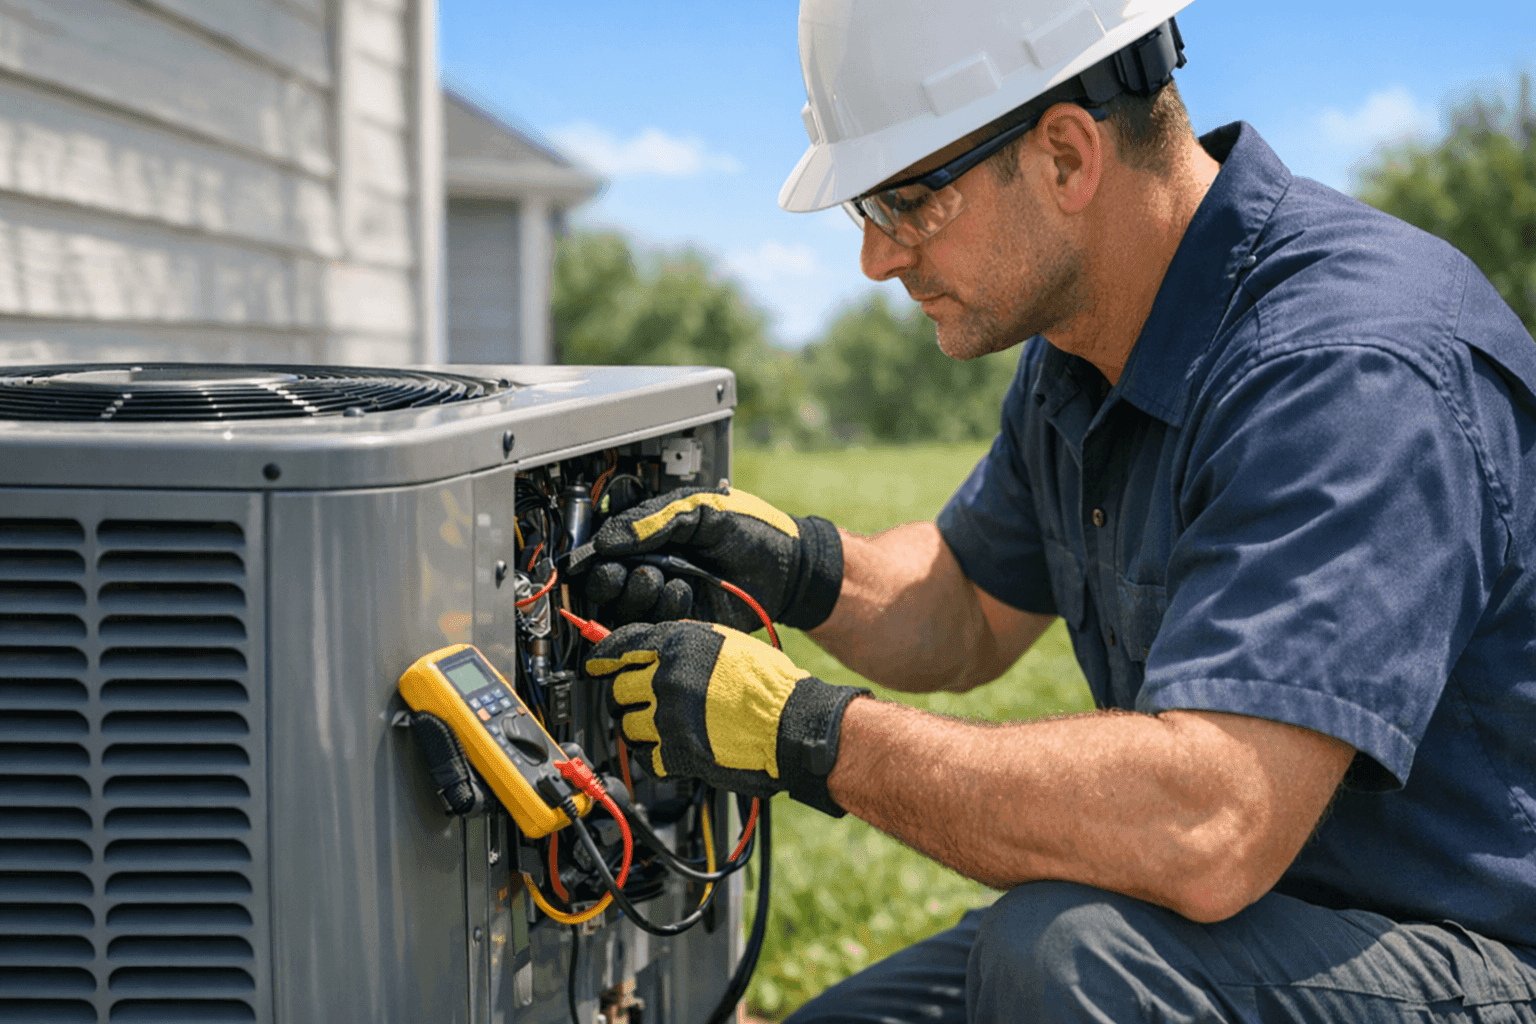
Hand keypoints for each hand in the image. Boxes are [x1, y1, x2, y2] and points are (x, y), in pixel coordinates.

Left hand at [585, 620, 869, 815]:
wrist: (792, 722)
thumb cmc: (769, 683)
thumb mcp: (725, 644)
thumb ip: (685, 645)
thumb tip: (651, 650)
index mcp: (678, 646)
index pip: (621, 646)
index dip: (603, 657)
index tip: (595, 666)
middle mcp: (667, 678)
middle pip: (619, 688)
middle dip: (626, 696)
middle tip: (641, 702)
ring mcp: (668, 718)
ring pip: (627, 725)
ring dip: (640, 728)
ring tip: (663, 727)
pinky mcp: (676, 754)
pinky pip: (645, 757)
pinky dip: (653, 756)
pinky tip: (670, 750)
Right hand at [586, 487, 841, 631]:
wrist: (790, 564)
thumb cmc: (749, 528)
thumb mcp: (700, 508)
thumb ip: (655, 518)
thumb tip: (608, 539)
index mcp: (650, 540)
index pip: (605, 553)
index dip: (593, 559)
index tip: (592, 561)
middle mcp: (652, 570)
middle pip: (607, 588)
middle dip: (612, 582)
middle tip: (631, 573)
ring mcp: (667, 600)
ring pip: (628, 611)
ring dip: (639, 596)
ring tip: (664, 579)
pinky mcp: (685, 625)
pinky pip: (657, 627)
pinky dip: (664, 612)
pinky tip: (682, 593)